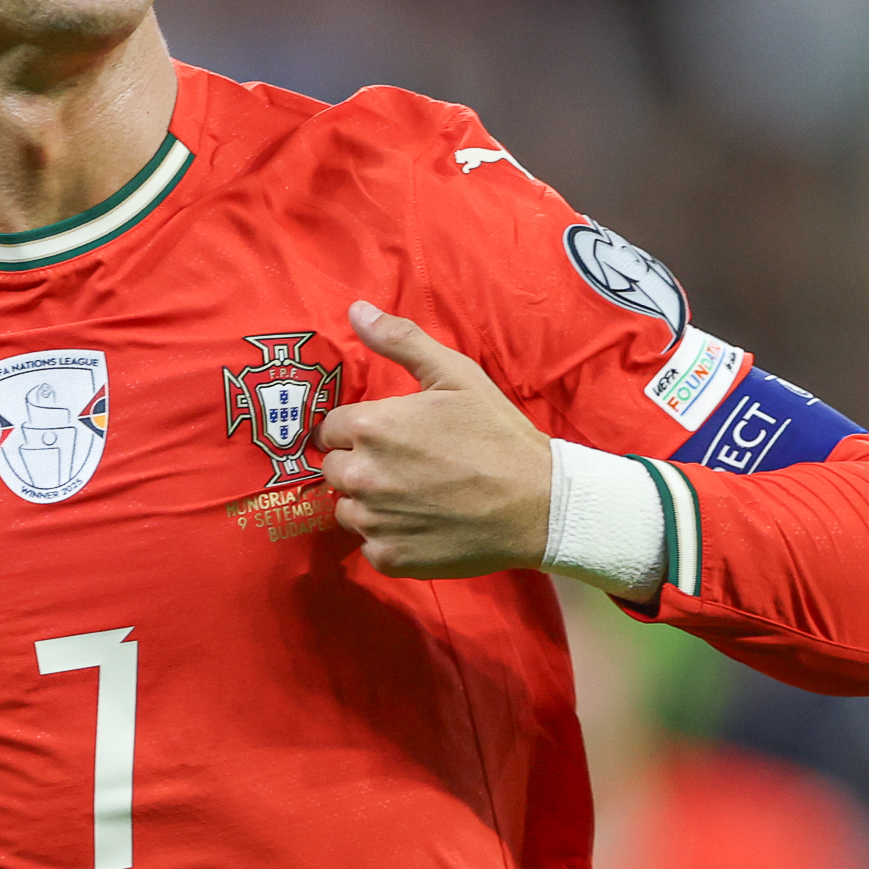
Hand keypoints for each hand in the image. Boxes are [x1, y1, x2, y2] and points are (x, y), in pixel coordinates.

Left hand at [315, 300, 550, 578]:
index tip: (391, 436)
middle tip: (406, 465)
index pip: (330, 428)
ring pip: (347, 508)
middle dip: (360, 463)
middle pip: (332, 469)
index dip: (358, 429)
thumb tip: (356, 310)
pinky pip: (370, 545)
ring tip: (414, 495)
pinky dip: (389, 537)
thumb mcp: (455, 374)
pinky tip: (423, 523)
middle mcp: (361, 475)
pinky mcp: (389, 558)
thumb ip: (400, 340)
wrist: (539, 504)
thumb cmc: (497, 434)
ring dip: (369, 502)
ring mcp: (374, 521)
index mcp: (370, 426)